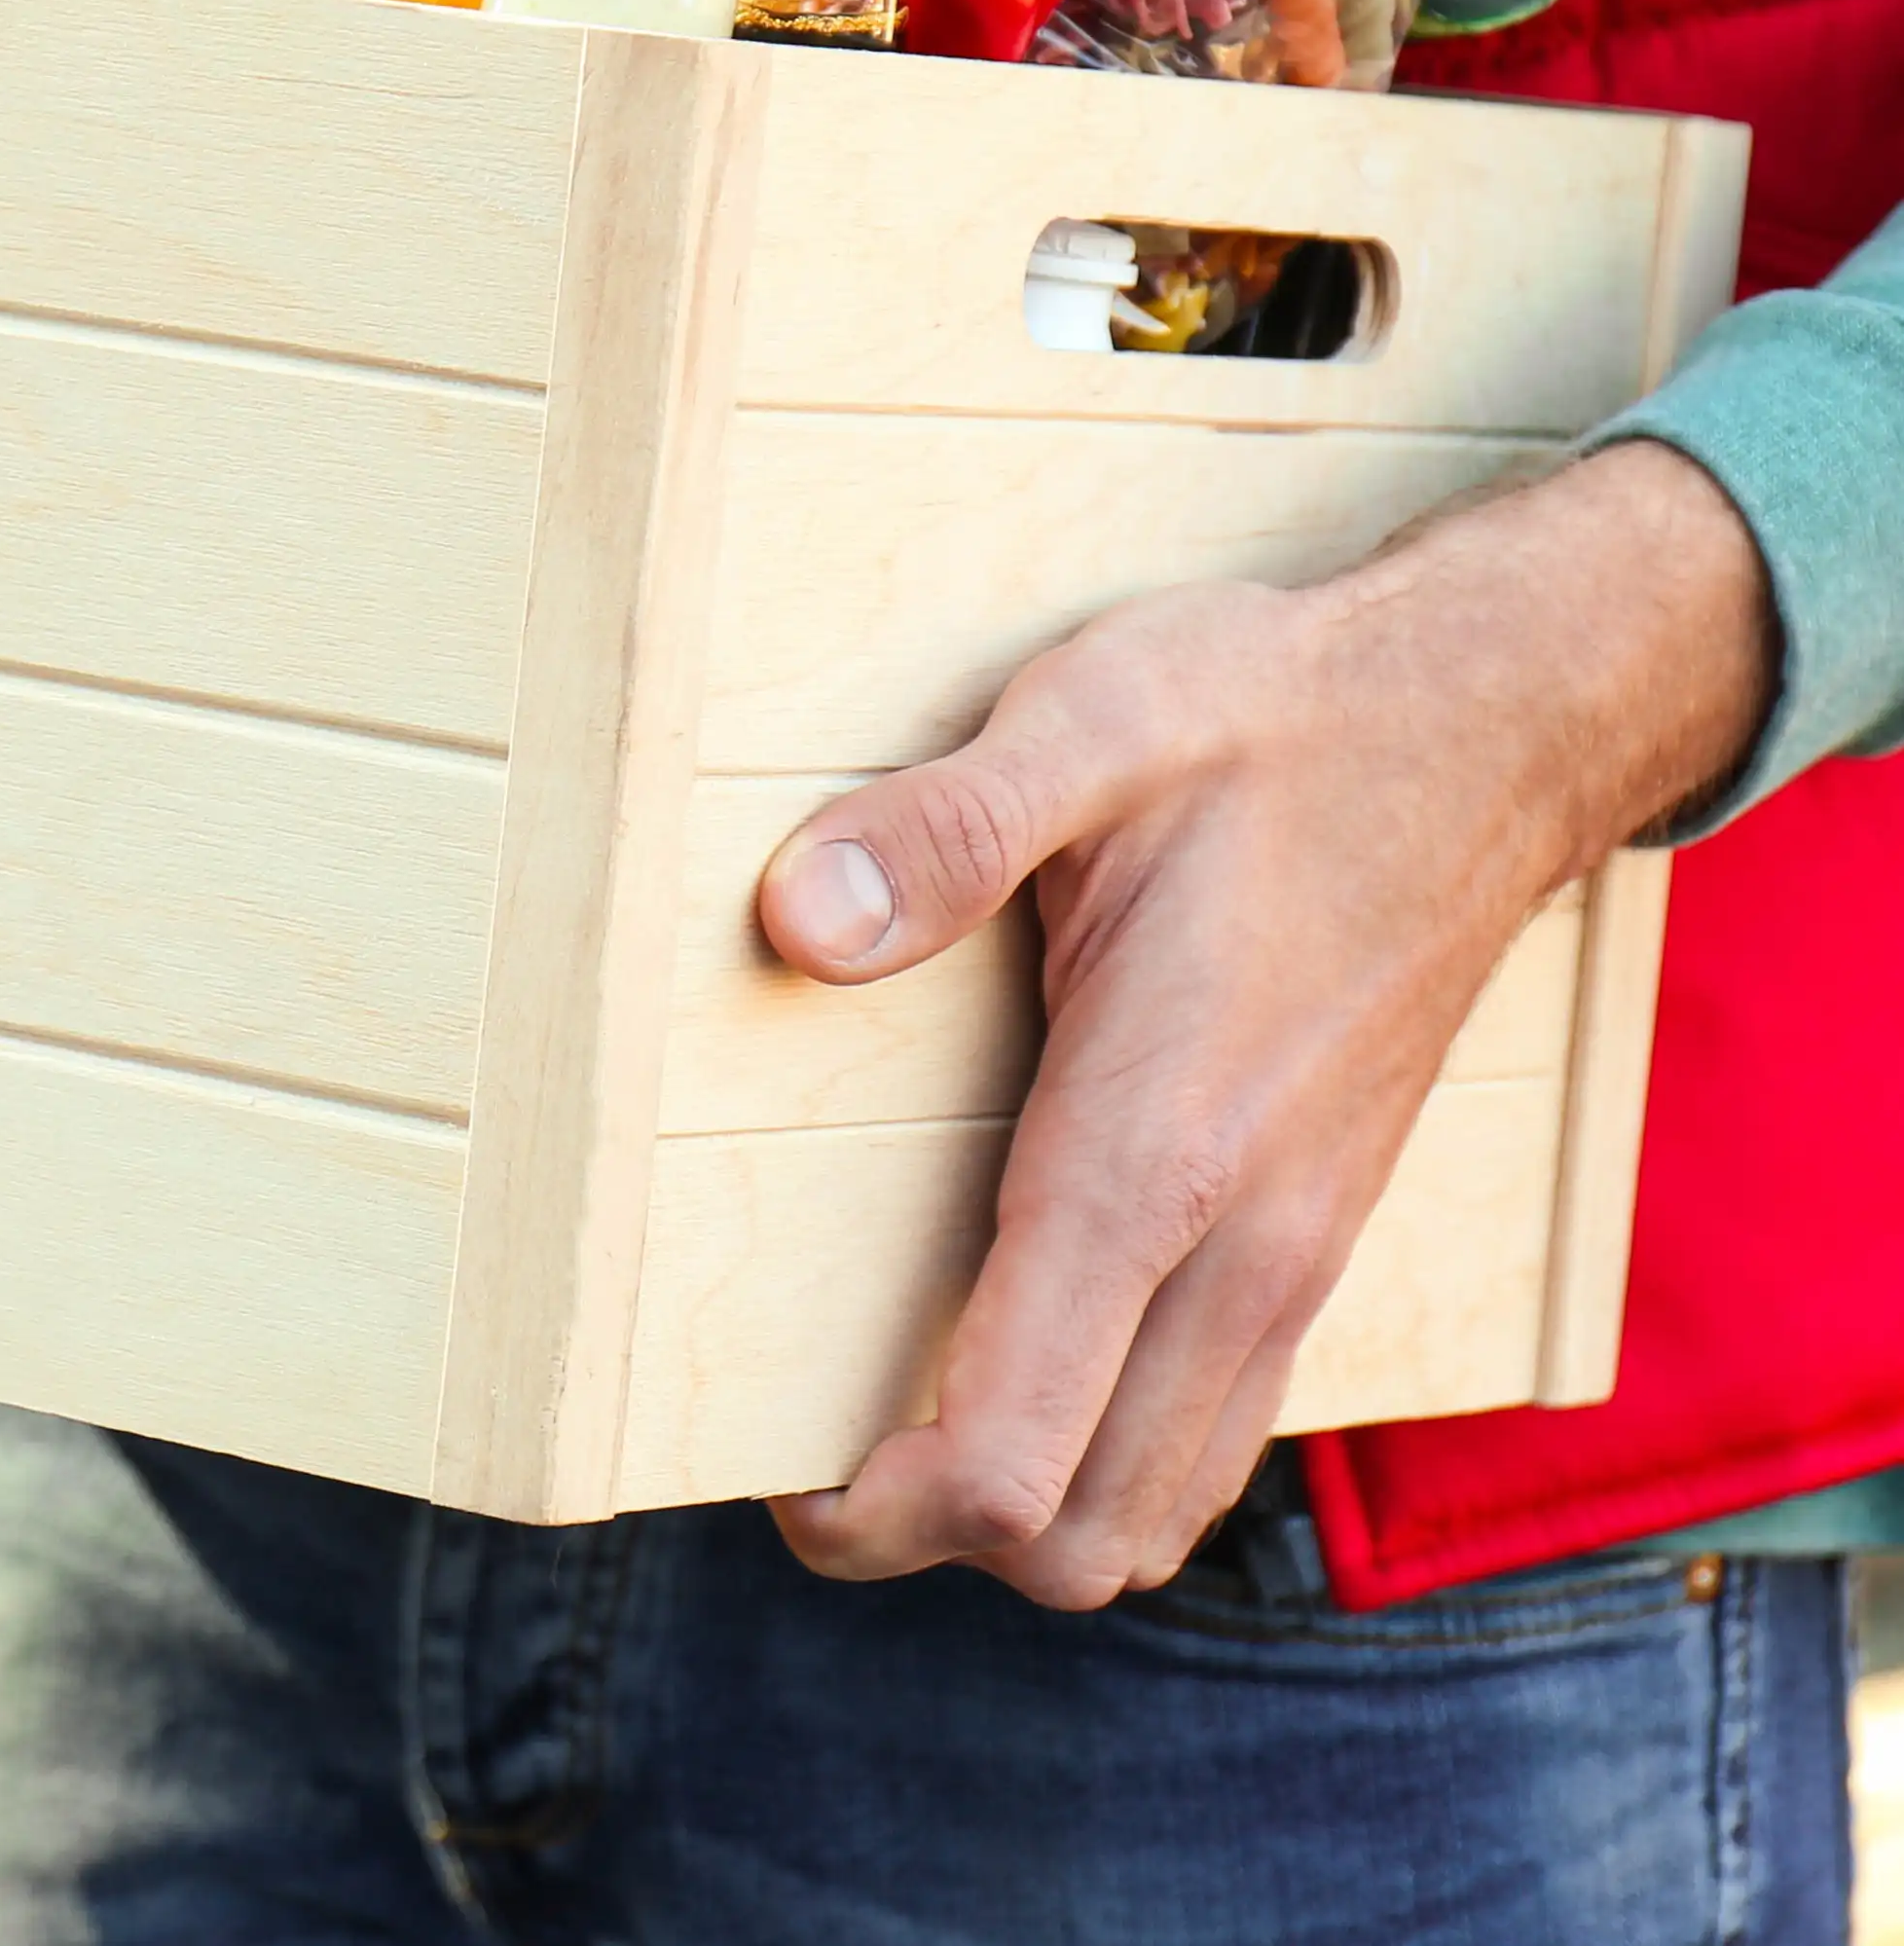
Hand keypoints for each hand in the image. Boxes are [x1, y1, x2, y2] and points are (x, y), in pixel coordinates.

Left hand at [753, 439, 1773, 1607]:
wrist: (1487, 719)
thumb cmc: (1271, 720)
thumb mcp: (1085, 723)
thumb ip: (937, 829)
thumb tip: (794, 919)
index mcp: (1157, 1152)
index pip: (1011, 1457)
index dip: (870, 1506)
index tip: (766, 1453)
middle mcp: (1243, 1246)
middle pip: (1082, 1534)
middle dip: (930, 1533)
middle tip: (806, 1439)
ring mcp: (1297, 1255)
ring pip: (1158, 1504)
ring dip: (1025, 1504)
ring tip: (889, 1409)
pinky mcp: (1316, 1235)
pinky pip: (1207, 1425)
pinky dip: (1105, 1447)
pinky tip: (1014, 1343)